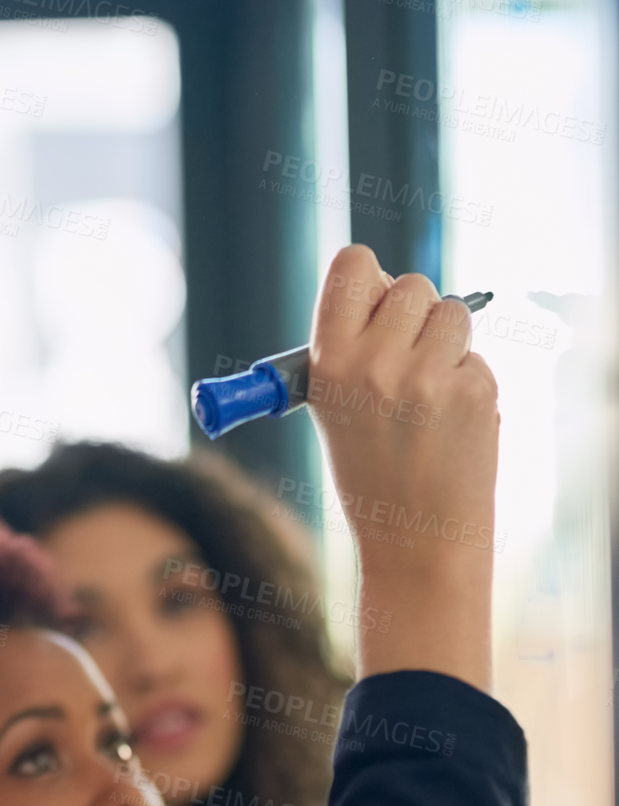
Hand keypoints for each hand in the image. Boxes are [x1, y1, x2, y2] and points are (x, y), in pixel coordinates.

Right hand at [305, 245, 499, 691]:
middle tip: (409, 358)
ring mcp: (428, 377)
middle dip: (415, 314)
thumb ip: (352, 347)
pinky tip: (452, 423)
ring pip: (451, 313)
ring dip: (447, 342)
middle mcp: (376, 364)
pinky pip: (476, 356)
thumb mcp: (333, 411)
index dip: (369, 277)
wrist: (417, 541)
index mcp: (330, 363)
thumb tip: (382, 286)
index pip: (353, 265)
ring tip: (431, 394)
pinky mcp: (474, 390)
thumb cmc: (373, 474)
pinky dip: (468, 381)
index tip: (375, 299)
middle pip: (410, 283)